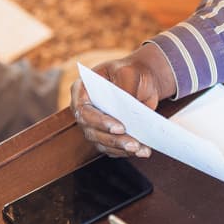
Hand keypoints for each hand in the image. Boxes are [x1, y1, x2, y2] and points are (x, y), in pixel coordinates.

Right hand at [71, 42, 178, 158]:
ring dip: (121, 148)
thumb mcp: (128, 72)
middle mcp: (84, 109)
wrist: (140, 80)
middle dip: (114, 139)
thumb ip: (125, 88)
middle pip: (92, 131)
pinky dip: (126, 151)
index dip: (100, 121)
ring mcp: (93, 124)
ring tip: (140, 149)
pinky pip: (112, 148)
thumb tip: (125, 111)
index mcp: (82, 90)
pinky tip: (142, 150)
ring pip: (102, 143)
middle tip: (133, 144)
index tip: (120, 127)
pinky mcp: (105, 135)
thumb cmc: (130, 72)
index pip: (84, 110)